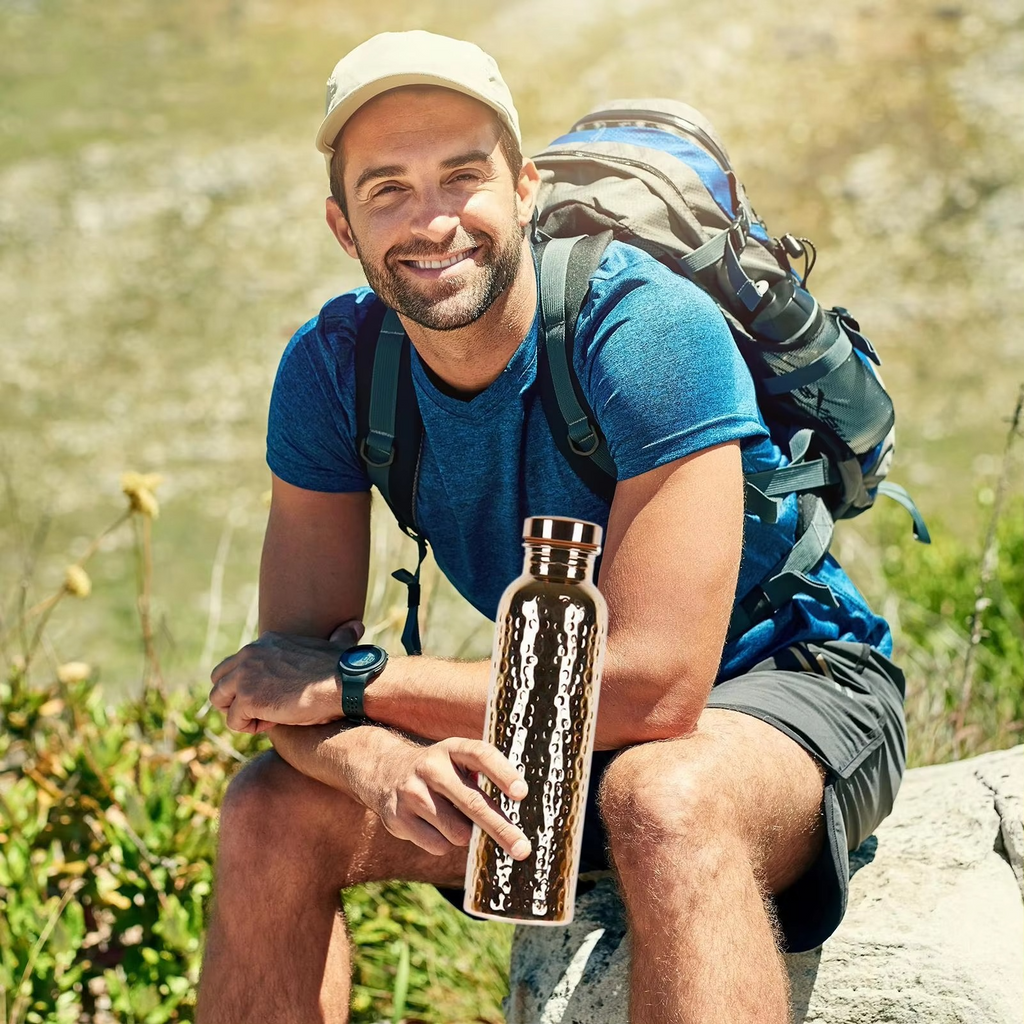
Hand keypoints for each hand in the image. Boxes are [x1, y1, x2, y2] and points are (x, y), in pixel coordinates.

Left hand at [209, 620, 363, 733]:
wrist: (344, 684)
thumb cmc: (344, 670)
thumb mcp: (337, 645)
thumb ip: (339, 636)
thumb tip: (357, 627)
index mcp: (265, 642)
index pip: (236, 664)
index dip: (250, 685)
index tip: (273, 695)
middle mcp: (250, 654)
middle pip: (218, 680)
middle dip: (233, 699)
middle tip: (259, 711)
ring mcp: (246, 675)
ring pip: (219, 701)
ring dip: (240, 714)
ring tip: (268, 718)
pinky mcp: (247, 698)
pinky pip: (234, 721)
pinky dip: (250, 727)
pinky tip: (274, 723)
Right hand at [362, 736, 532, 861]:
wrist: (384, 771)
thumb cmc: (438, 772)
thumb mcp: (457, 760)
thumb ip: (482, 777)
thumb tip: (516, 814)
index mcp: (452, 749)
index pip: (481, 755)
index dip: (502, 773)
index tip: (522, 793)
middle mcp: (431, 768)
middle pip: (472, 803)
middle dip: (501, 829)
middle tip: (522, 849)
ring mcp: (412, 793)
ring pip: (458, 832)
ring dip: (466, 834)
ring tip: (455, 819)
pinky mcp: (399, 818)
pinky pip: (438, 846)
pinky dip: (445, 843)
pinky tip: (434, 826)